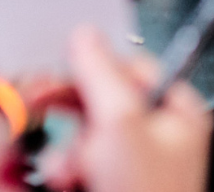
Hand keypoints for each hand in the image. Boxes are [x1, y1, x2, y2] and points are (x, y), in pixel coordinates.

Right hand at [42, 26, 212, 191]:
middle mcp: (158, 137)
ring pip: (85, 138)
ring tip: (66, 170)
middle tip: (37, 104)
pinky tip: (64, 181)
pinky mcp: (108, 188)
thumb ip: (102, 76)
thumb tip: (85, 37)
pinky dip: (65, 173)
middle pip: (103, 103)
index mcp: (177, 112)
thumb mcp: (121, 126)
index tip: (63, 66)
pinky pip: (78, 167)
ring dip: (66, 152)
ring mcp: (132, 169)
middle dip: (71, 112)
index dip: (96, 67)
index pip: (133, 67)